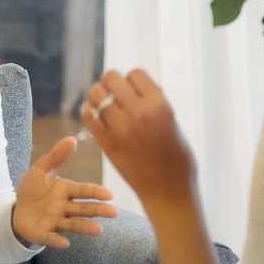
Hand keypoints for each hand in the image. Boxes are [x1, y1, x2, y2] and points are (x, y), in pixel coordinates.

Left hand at [12, 137, 117, 248]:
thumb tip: (72, 138)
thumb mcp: (40, 170)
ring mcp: (55, 221)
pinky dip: (57, 240)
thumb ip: (56, 156)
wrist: (15, 210)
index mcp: (65, 190)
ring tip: (99, 230)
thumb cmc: (32, 190)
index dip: (96, 192)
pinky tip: (65, 244)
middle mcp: (64, 207)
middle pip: (83, 209)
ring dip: (85, 227)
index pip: (83, 191)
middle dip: (97, 210)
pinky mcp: (43, 233)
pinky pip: (51, 237)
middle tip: (114, 213)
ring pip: (72, 224)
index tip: (110, 195)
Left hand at [80, 69, 198, 211]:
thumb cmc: (175, 155)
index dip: (132, 80)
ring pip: (95, 94)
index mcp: (159, 104)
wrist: (168, 190)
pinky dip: (88, 111)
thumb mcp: (173, 122)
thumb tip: (136, 86)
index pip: (135, 73)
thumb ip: (154, 103)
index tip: (133, 90)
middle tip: (113, 94)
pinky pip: (88, 116)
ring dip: (97, 96)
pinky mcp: (107, 143)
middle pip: (111, 78)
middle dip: (111, 83)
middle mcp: (139, 112)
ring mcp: (121, 128)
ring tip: (102, 104)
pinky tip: (94, 115)